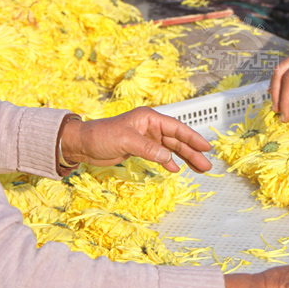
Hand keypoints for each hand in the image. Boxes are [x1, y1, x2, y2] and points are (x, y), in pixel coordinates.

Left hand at [58, 107, 212, 173]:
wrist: (82, 144)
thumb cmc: (101, 136)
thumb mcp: (125, 141)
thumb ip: (148, 149)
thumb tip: (168, 158)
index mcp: (149, 118)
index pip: (176, 128)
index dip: (193, 137)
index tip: (206, 147)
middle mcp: (150, 126)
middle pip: (177, 139)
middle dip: (192, 152)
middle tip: (206, 165)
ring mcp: (145, 138)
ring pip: (170, 148)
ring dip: (184, 158)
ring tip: (198, 169)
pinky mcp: (139, 148)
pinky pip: (159, 155)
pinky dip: (168, 161)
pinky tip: (176, 169)